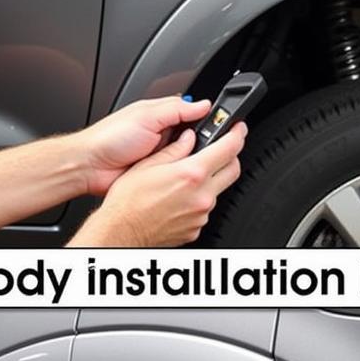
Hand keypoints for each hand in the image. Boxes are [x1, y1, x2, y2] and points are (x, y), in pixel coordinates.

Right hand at [69, 122, 247, 246]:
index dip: (237, 134)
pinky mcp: (196, 229)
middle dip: (230, 156)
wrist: (121, 231)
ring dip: (210, 181)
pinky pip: (205, 210)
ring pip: (218, 192)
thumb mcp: (148, 165)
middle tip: (220, 150)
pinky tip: (178, 200)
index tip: (238, 128)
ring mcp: (201, 215)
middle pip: (233, 170)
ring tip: (184, 181)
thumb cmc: (128, 203)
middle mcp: (201, 196)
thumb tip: (188, 138)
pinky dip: (197, 201)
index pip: (229, 149)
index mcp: (191, 174)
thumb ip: (174, 150)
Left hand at [79, 95, 212, 195]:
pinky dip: (176, 174)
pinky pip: (173, 174)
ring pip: (185, 158)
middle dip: (198, 142)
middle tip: (199, 145)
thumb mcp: (146, 115)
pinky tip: (176, 173)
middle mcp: (161, 135)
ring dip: (186, 159)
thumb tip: (203, 104)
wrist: (89, 166)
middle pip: (192, 138)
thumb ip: (176, 109)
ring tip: (184, 159)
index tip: (220, 125)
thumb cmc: (108, 138)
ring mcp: (159, 157)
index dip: (206, 119)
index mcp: (160, 116)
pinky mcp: (155, 175)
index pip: (192, 114)